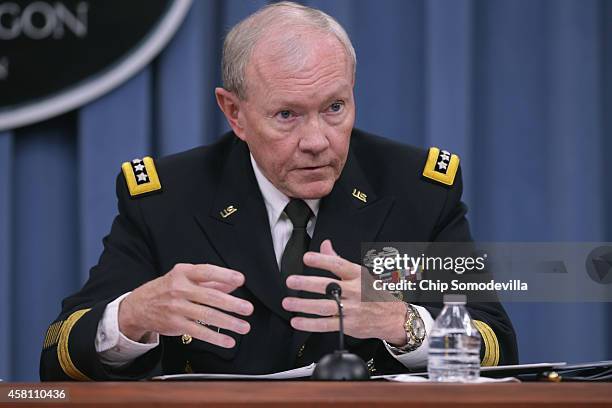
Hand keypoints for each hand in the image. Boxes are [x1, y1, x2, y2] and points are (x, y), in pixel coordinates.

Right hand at [119, 263, 253, 347]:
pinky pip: (199, 331)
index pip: (206, 272)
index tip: (240, 280)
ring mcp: (176, 307)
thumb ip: (209, 280)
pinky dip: (215, 337)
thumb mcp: (184, 277)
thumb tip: (232, 284)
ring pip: (206, 315)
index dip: (224, 275)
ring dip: (228, 322)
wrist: (138, 306)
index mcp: (183, 273)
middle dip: (231, 304)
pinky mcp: (175, 324)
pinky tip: (228, 340)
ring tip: (244, 326)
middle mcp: (179, 289)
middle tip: (248, 308)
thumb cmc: (166, 289)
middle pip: (210, 296)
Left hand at [282, 240, 407, 345]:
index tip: (307, 258)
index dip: (322, 260)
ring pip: (324, 307)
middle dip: (307, 283)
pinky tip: (297, 321)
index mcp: (357, 275)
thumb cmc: (374, 293)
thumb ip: (338, 260)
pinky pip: (326, 324)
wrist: (393, 317)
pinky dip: (310, 324)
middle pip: (329, 286)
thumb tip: (325, 245)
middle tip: (291, 281)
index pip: (338, 265)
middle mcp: (354, 291)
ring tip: (288, 303)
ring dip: (304, 305)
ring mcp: (352, 309)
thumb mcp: (359, 273)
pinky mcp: (348, 325)